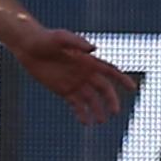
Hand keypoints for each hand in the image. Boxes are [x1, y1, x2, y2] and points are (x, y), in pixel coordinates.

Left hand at [4, 20, 133, 124]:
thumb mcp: (61, 38)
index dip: (122, 79)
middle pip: (103, 89)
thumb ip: (77, 43)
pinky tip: (85, 122)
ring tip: (99, 121)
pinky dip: (82, 114)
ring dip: (97, 110)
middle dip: (110, 100)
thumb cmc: (45, 39)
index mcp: (88, 61)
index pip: (109, 71)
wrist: (28, 47)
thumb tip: (94, 49)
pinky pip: (76, 105)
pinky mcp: (64, 91)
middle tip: (114, 112)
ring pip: (91, 100)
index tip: (132, 88)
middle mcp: (85, 73)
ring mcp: (75, 83)